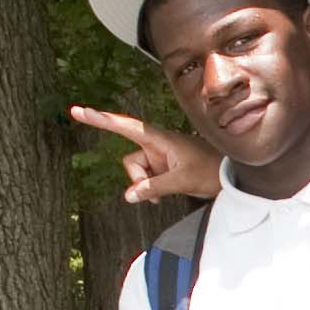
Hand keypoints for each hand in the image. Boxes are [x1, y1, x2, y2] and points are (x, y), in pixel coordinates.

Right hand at [68, 105, 220, 203]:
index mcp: (159, 139)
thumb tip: (129, 196)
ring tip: (163, 197)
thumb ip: (154, 188)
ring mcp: (159, 157)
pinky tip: (160, 198)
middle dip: (137, 179)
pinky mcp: (163, 167)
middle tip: (151, 195)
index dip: (100, 120)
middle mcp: (156, 145)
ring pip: (138, 173)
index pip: (124, 126)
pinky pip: (146, 179)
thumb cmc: (211, 172)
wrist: (232, 177)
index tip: (78, 111)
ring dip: (145, 187)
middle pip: (131, 161)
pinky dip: (149, 189)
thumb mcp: (182, 181)